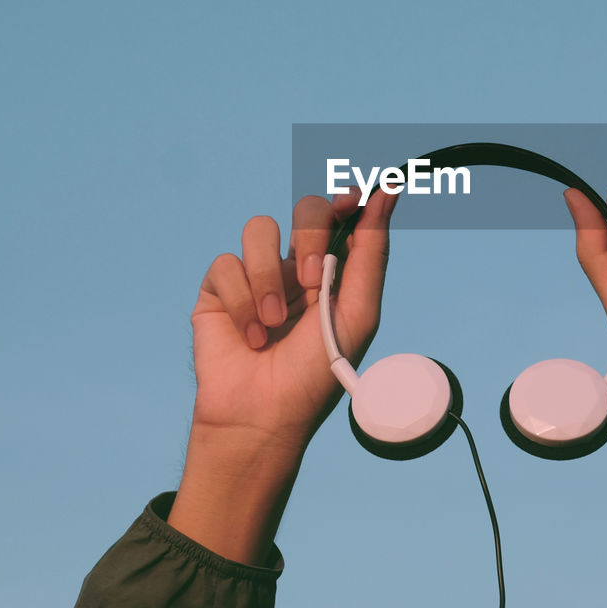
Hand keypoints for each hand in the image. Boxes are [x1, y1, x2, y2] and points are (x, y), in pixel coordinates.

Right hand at [169, 190, 395, 563]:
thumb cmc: (316, 372)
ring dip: (270, 276)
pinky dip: (241, 302)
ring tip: (274, 322)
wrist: (264, 415)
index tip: (354, 197)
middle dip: (311, 234)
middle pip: (305, 209)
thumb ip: (372, 251)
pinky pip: (226, 264)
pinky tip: (250, 337)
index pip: (340, 216)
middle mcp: (295, 266)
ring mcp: (255, 275)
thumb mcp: (357, 312)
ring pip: (260, 228)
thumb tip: (388, 192)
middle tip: (316, 278)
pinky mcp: (218, 290)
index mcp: (333, 270)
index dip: (347, 200)